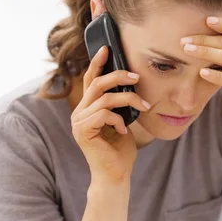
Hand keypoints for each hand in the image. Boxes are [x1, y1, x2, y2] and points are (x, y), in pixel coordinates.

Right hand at [71, 15, 150, 185]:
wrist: (116, 174)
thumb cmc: (121, 148)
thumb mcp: (124, 119)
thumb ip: (121, 102)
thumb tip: (133, 80)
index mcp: (89, 105)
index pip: (92, 77)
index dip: (97, 60)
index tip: (107, 46)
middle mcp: (80, 111)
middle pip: (96, 82)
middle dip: (117, 75)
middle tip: (136, 76)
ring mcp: (78, 121)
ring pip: (104, 98)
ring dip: (127, 99)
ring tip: (143, 105)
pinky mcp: (82, 131)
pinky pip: (103, 114)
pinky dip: (118, 119)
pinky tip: (123, 129)